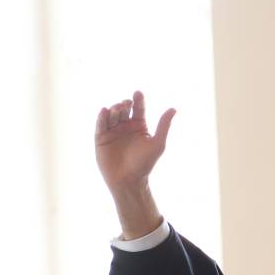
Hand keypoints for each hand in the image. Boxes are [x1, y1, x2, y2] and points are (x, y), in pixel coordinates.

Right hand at [95, 91, 173, 237]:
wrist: (128, 181)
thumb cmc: (144, 164)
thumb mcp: (157, 144)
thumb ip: (164, 126)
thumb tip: (173, 108)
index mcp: (139, 126)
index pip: (138, 109)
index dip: (138, 100)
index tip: (138, 93)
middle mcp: (125, 127)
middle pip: (124, 109)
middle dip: (124, 104)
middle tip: (127, 105)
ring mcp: (113, 131)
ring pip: (112, 114)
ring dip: (114, 109)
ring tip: (118, 110)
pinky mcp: (101, 138)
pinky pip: (100, 124)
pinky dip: (102, 117)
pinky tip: (105, 111)